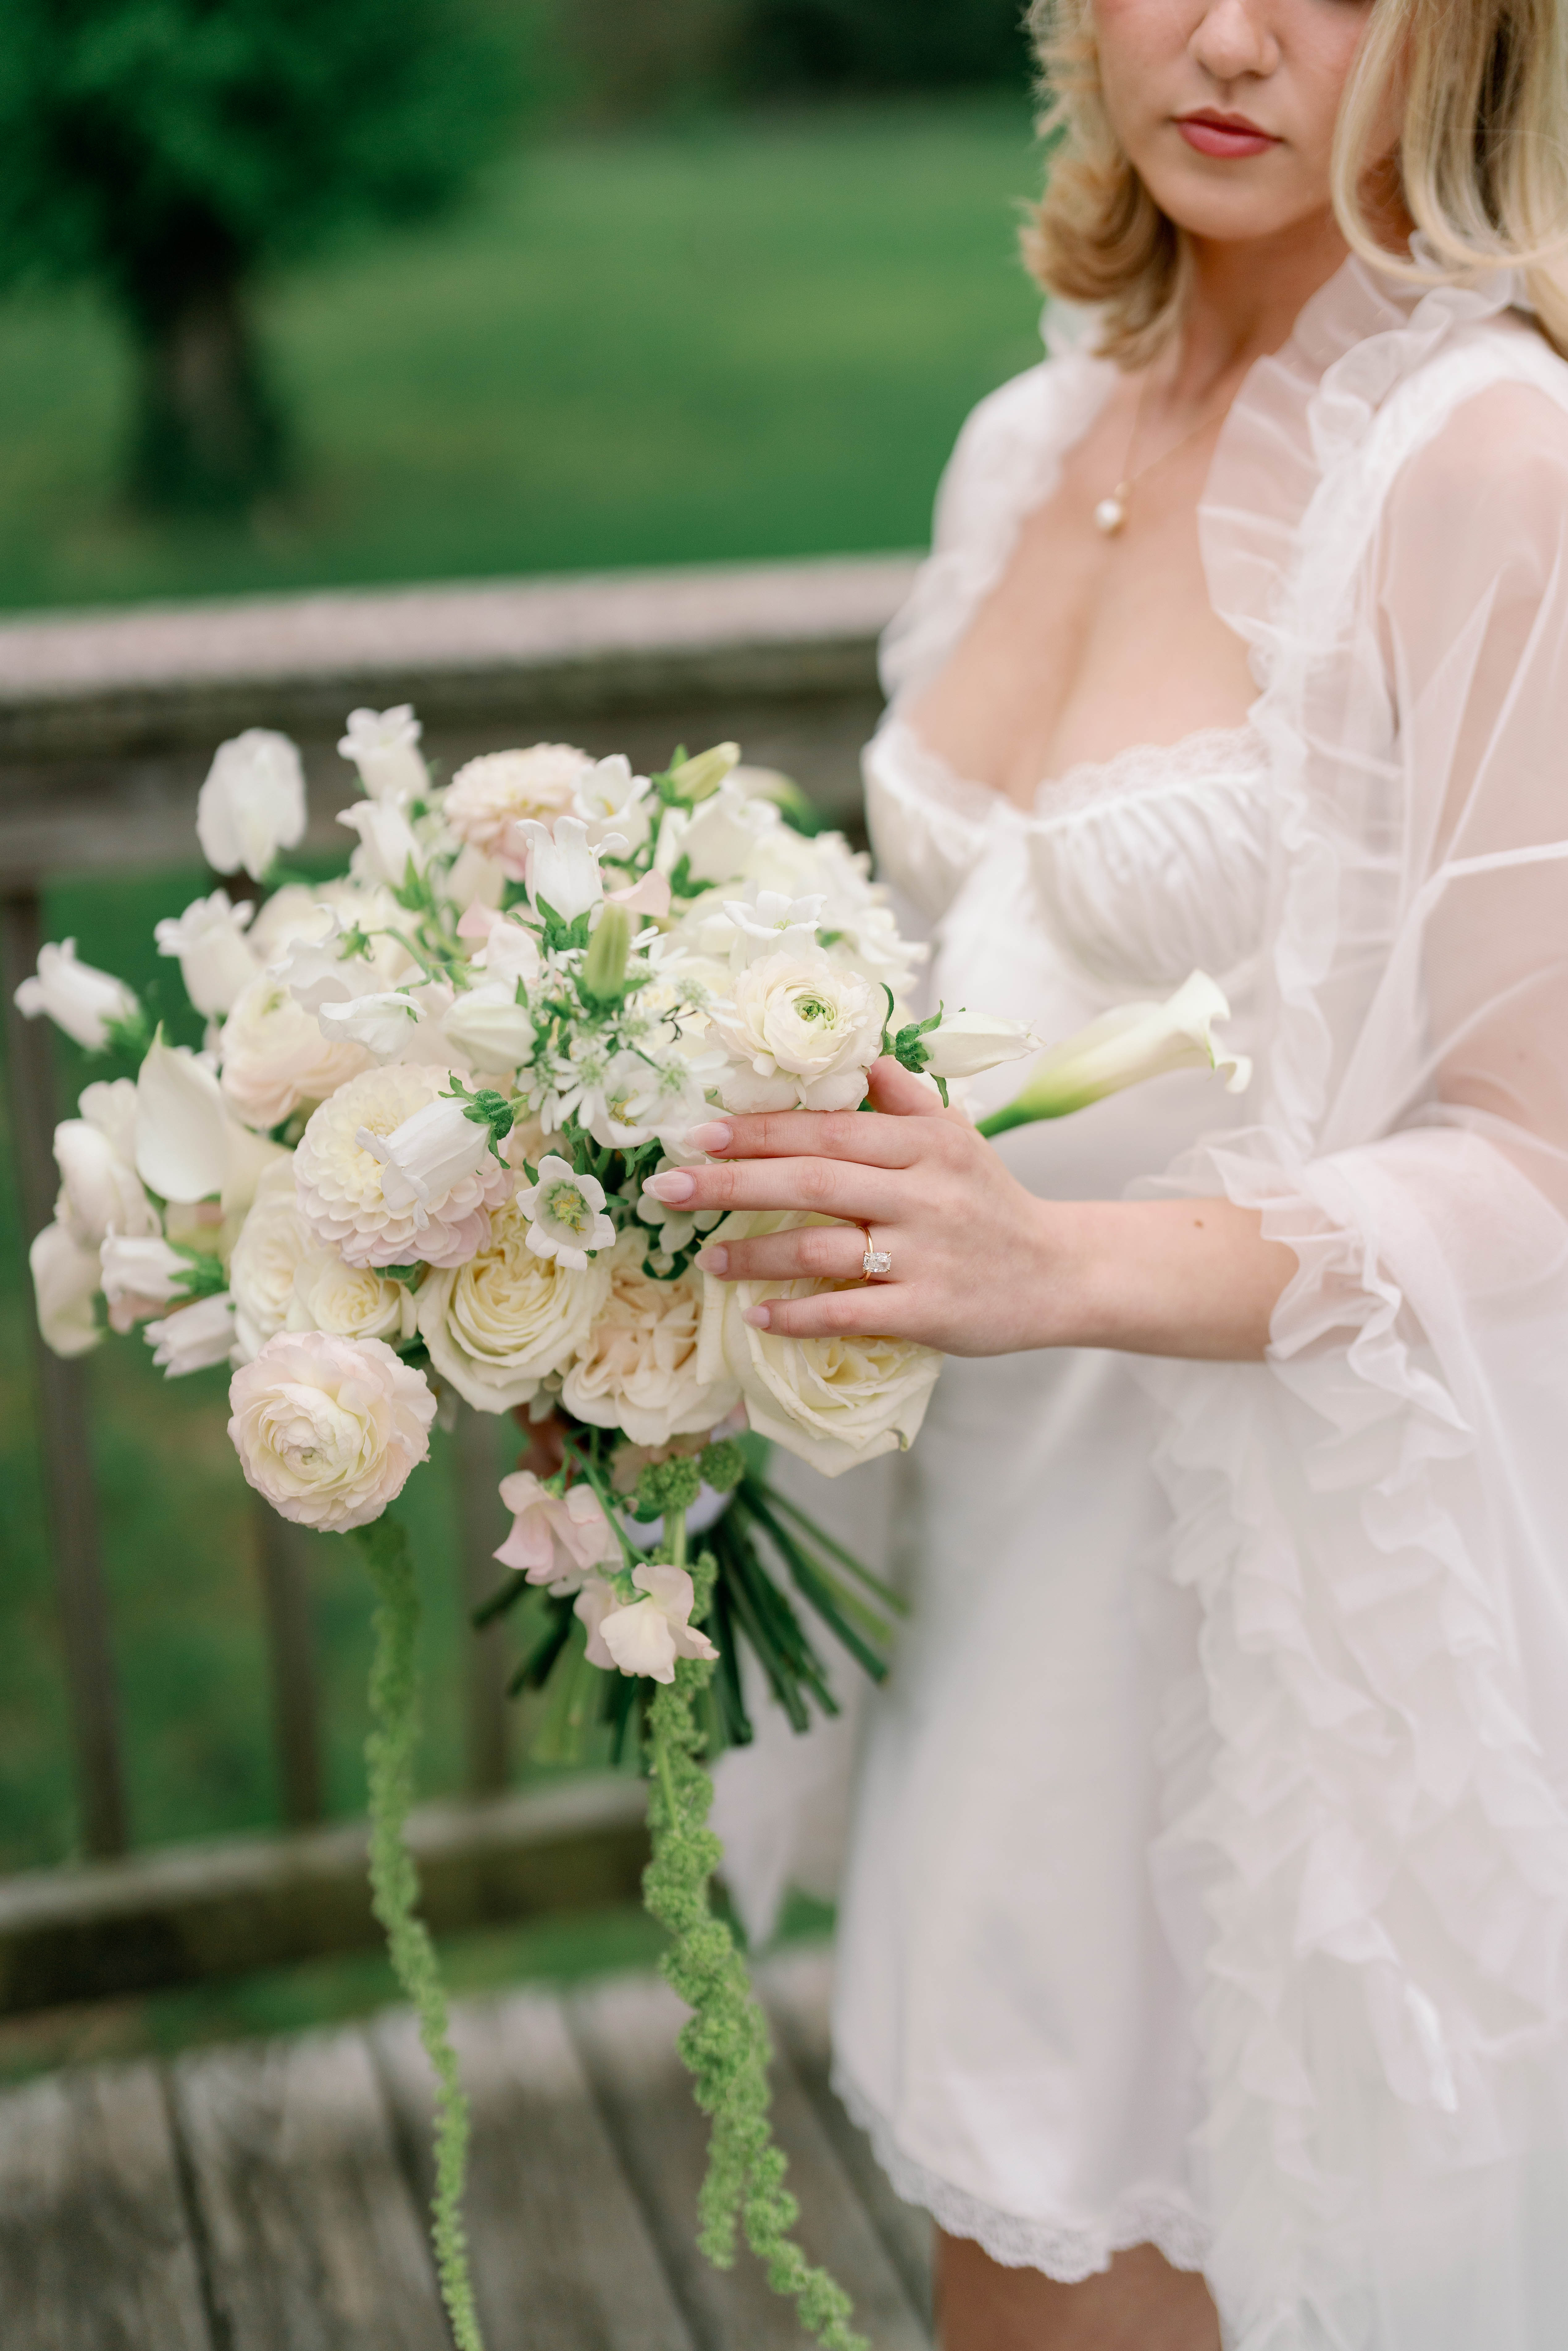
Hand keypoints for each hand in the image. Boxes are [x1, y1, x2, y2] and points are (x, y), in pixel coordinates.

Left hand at [644, 1058, 1064, 1356]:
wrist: (1060, 1274)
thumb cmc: (994, 1203)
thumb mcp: (960, 1138)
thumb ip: (907, 1098)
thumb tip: (860, 1057)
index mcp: (925, 1146)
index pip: (827, 1130)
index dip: (759, 1130)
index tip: (698, 1133)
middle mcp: (923, 1195)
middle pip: (812, 1181)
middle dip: (730, 1183)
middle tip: (666, 1188)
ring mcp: (925, 1256)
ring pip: (821, 1248)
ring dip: (753, 1254)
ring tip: (704, 1259)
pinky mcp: (929, 1312)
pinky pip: (848, 1311)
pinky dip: (797, 1315)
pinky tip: (758, 1316)